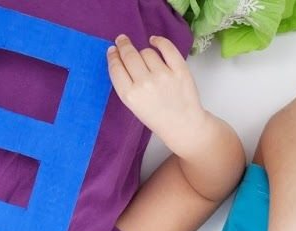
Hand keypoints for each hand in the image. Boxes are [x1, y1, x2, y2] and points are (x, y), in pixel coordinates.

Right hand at [107, 35, 211, 157]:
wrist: (183, 125)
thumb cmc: (157, 117)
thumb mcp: (134, 106)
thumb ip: (126, 84)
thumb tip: (120, 58)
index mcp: (130, 96)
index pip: (116, 68)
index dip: (113, 56)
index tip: (113, 50)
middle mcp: (145, 84)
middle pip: (130, 55)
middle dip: (123, 45)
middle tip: (122, 40)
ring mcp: (163, 75)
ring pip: (147, 52)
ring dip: (144, 53)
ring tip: (147, 60)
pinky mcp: (179, 70)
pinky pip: (167, 48)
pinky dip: (159, 41)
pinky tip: (155, 41)